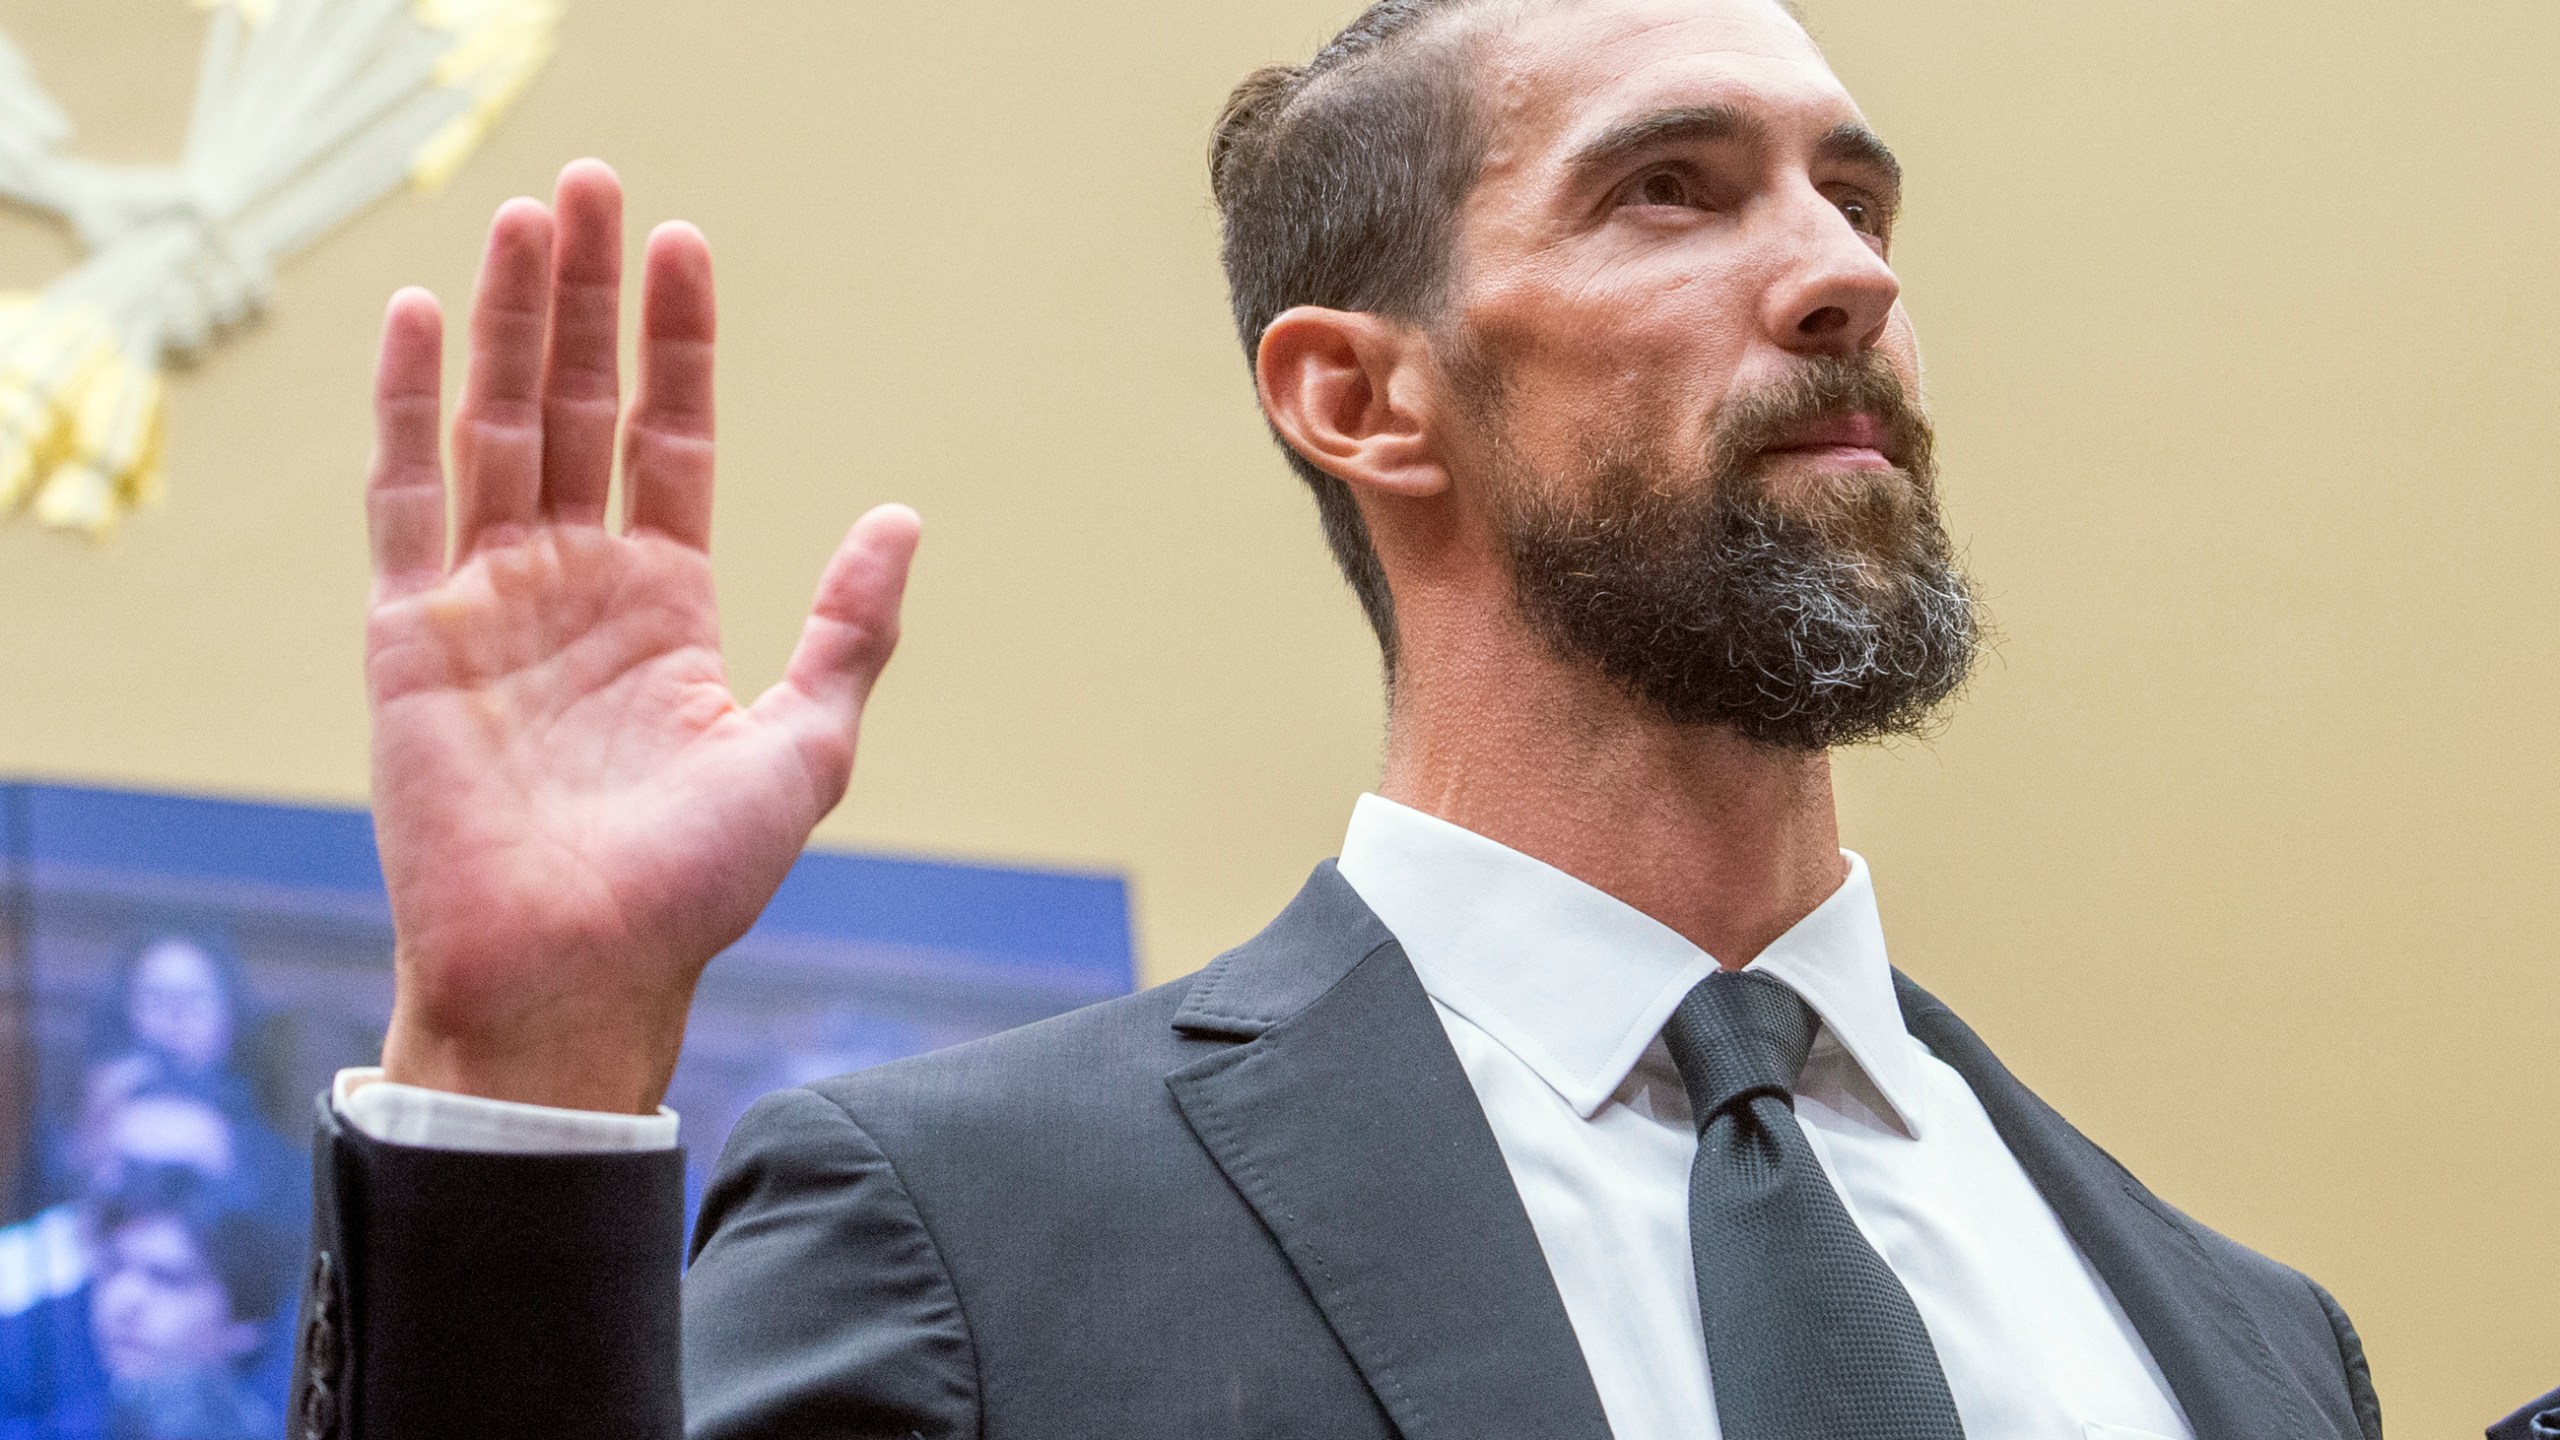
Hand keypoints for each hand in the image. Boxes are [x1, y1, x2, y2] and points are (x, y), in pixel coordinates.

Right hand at [364, 160, 918, 1113]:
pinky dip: (406, 405)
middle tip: (592, 185)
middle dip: (587, 297)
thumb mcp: (804, 746)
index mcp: (664, 605)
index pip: (671, 439)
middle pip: (579, 406)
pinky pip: (405, 498)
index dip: (678, 345)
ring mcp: (488, 601)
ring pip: (496, 426)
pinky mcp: (410, 633)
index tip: (684, 246)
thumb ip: (850, 629)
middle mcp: (574, 585)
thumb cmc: (693, 885)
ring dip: (509, 319)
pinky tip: (416, 314)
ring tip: (524, 213)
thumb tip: (899, 516)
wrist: (578, 974)